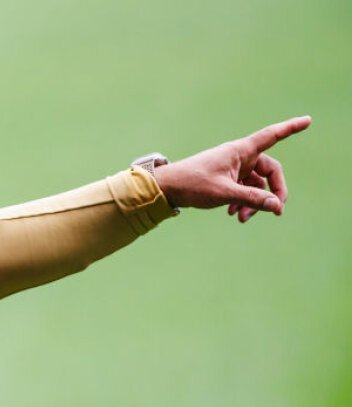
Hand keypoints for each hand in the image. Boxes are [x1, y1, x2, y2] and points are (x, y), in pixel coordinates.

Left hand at [155, 116, 310, 222]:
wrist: (166, 188)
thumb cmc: (192, 184)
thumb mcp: (224, 193)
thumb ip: (251, 199)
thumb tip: (276, 206)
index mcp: (241, 151)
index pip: (272, 136)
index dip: (290, 128)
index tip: (307, 120)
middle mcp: (240, 156)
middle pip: (270, 171)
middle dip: (272, 192)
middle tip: (276, 211)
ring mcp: (233, 167)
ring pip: (255, 184)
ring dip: (254, 202)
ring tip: (241, 219)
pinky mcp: (225, 178)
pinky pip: (243, 188)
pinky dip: (242, 201)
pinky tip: (233, 214)